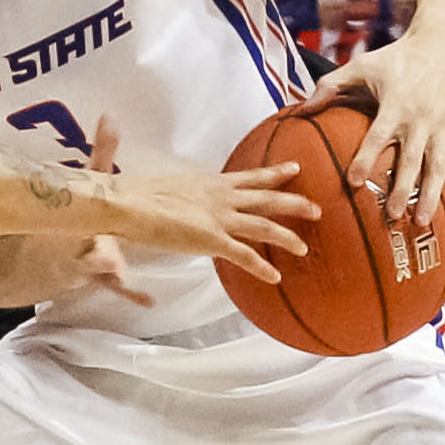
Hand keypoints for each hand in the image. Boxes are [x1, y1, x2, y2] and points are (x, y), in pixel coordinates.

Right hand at [91, 161, 313, 284]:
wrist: (128, 203)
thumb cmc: (137, 195)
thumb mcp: (167, 188)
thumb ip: (182, 194)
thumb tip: (181, 201)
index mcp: (210, 182)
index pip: (249, 176)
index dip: (274, 172)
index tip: (294, 168)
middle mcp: (220, 196)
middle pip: (267, 197)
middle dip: (294, 202)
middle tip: (317, 208)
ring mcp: (219, 217)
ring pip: (264, 225)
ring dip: (287, 236)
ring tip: (304, 247)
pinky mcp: (211, 239)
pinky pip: (244, 255)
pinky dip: (261, 267)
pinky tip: (274, 277)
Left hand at [294, 30, 444, 221]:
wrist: (443, 46)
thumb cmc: (396, 57)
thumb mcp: (362, 64)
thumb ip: (330, 85)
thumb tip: (300, 109)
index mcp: (396, 105)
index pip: (379, 136)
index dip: (366, 158)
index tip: (353, 182)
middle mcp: (421, 120)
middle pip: (411, 160)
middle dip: (402, 189)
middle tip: (390, 215)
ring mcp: (442, 128)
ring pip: (438, 168)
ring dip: (431, 196)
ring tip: (420, 222)